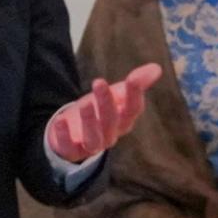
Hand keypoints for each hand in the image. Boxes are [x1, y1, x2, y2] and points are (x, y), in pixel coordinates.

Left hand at [43, 64, 163, 165]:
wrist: (75, 133)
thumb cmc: (101, 111)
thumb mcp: (118, 94)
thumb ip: (137, 82)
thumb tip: (157, 68)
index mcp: (124, 120)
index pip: (133, 109)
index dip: (135, 95)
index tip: (133, 78)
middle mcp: (110, 134)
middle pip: (112, 121)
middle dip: (106, 103)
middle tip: (98, 82)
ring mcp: (91, 144)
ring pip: (94, 138)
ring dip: (90, 121)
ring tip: (85, 102)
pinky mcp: (72, 150)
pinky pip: (69, 147)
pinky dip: (64, 135)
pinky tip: (60, 121)